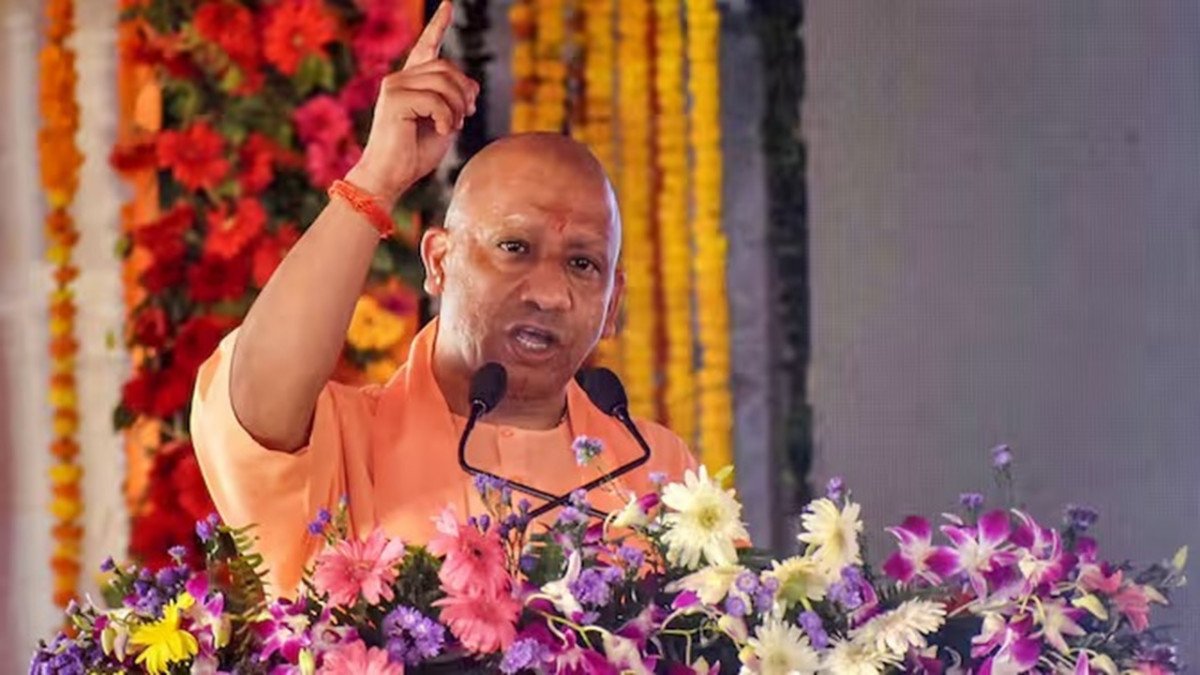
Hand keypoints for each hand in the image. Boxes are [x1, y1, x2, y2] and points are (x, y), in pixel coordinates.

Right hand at [346, 1, 478, 205]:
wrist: (390, 177)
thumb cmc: (414, 156)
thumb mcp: (445, 124)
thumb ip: (456, 102)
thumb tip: (474, 84)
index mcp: (410, 82)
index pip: (426, 47)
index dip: (438, 26)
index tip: (448, 5)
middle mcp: (400, 79)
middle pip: (447, 68)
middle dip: (465, 92)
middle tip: (467, 116)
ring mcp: (395, 86)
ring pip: (444, 82)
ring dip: (458, 107)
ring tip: (452, 127)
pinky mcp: (394, 99)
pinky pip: (436, 100)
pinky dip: (448, 118)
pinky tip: (442, 132)